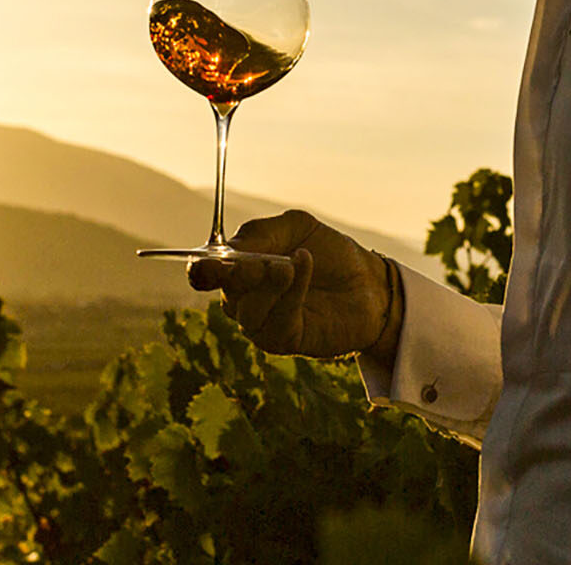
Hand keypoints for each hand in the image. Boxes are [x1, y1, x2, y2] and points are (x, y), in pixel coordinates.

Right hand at [187, 210, 398, 360]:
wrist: (370, 282)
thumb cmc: (329, 254)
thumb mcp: (296, 228)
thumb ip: (261, 233)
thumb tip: (232, 249)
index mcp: (240, 269)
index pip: (203, 274)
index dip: (200, 270)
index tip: (205, 264)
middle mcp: (245, 300)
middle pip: (225, 294)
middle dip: (239, 276)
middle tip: (262, 261)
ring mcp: (263, 324)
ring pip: (247, 312)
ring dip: (267, 285)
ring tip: (291, 265)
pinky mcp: (284, 341)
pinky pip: (275, 322)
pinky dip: (289, 292)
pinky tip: (303, 268)